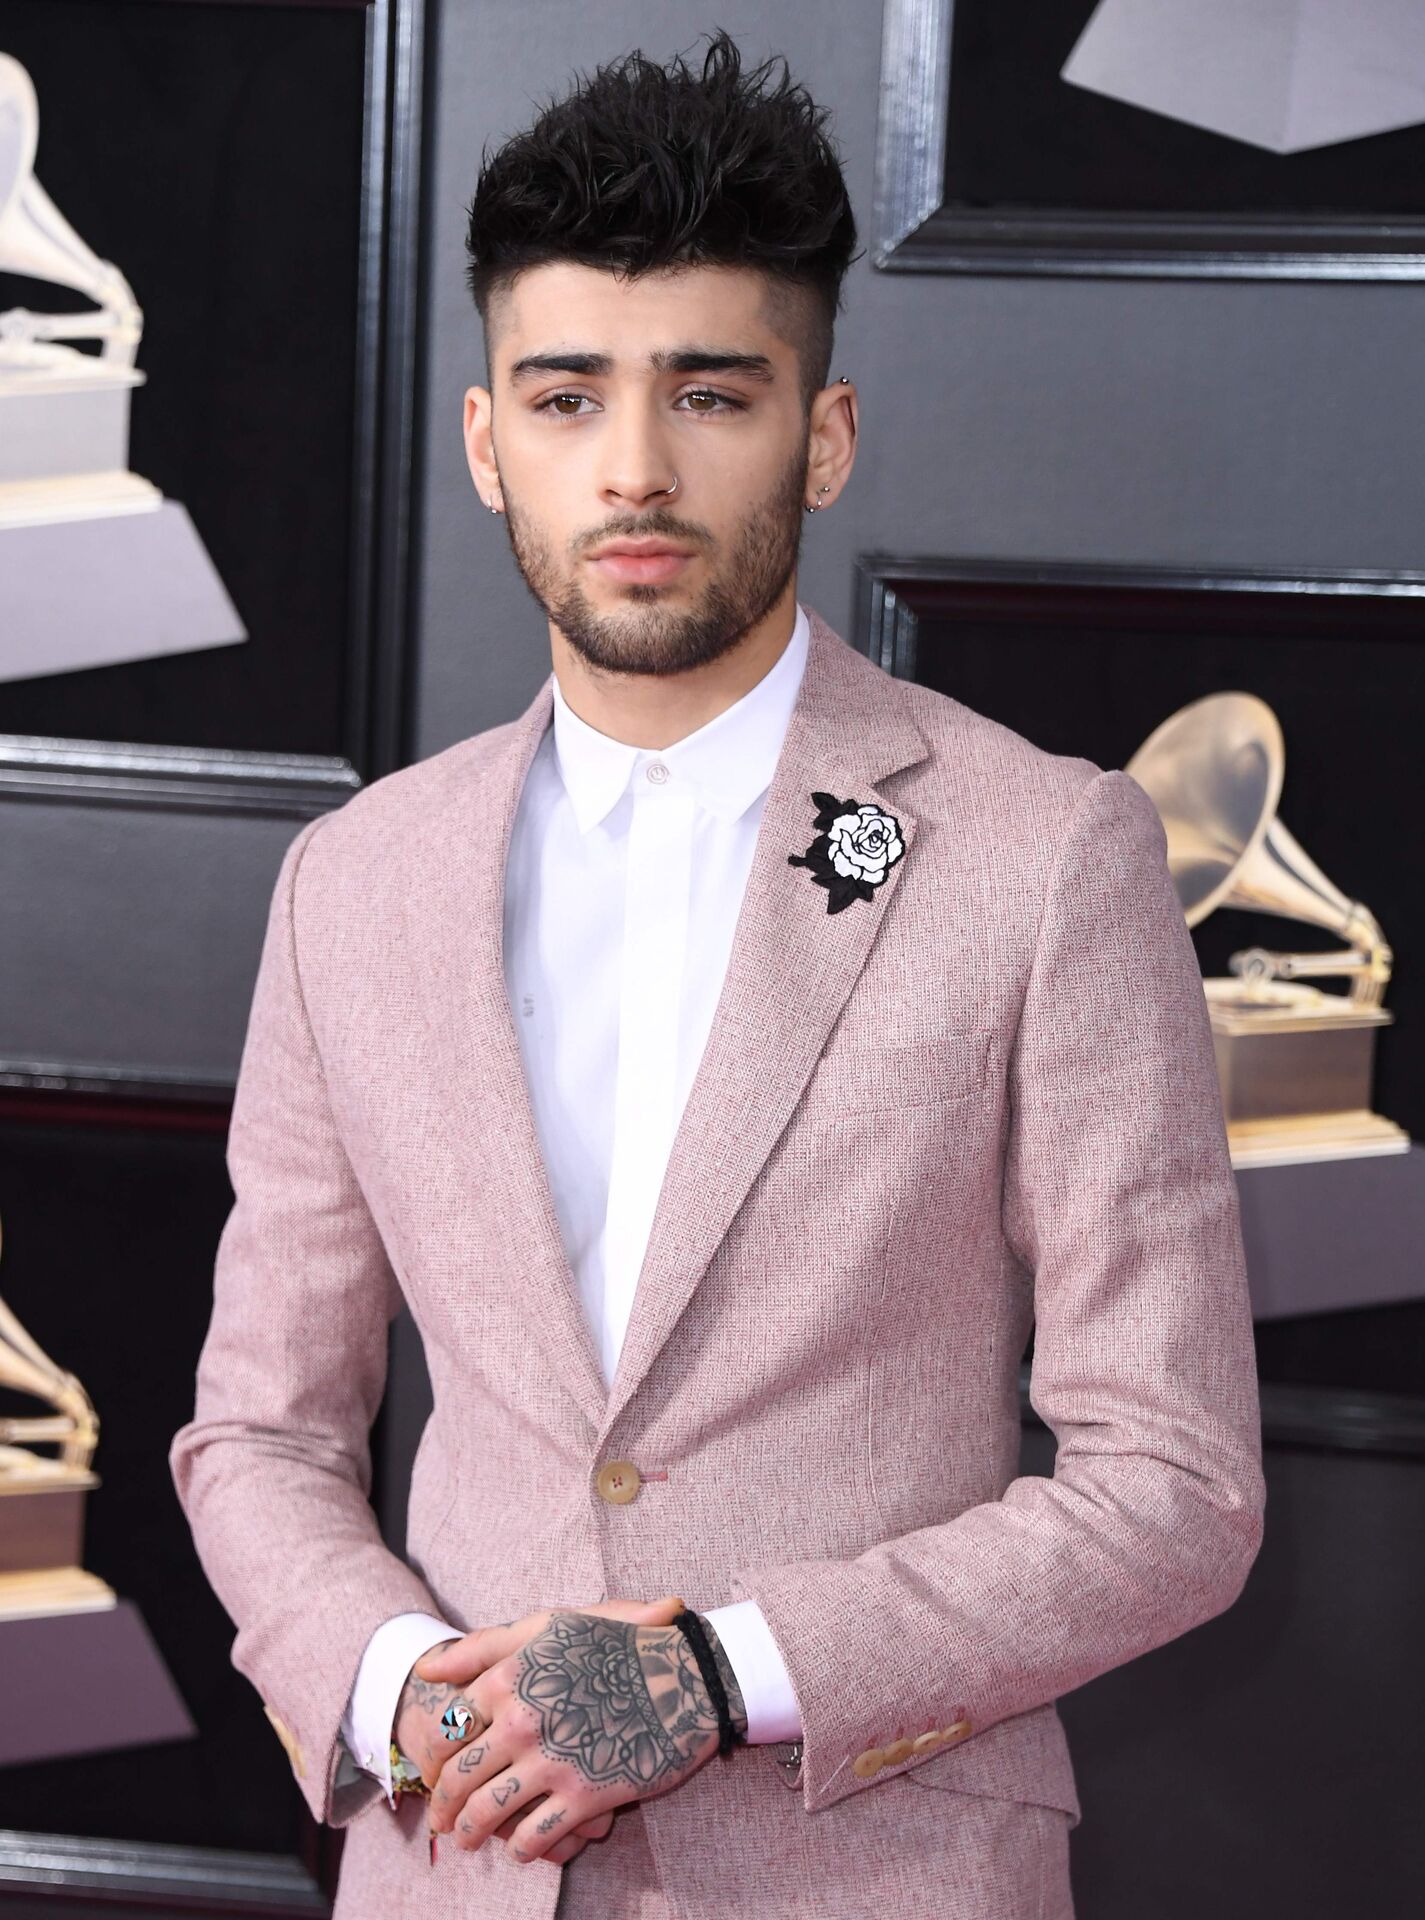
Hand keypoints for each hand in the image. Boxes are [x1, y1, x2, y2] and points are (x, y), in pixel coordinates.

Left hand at [421, 1608, 728, 1865]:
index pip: (451, 1729)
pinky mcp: (584, 1797)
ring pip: (487, 1813)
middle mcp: (522, 1721)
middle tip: (440, 1819)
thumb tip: (428, 1671)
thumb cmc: (613, 1646)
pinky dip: (521, 1849)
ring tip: (467, 1839)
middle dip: (444, 1805)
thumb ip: (485, 1648)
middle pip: (461, 1777)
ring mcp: (552, 1762)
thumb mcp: (548, 1627)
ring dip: (470, 1833)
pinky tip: (520, 1848)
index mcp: (509, 1679)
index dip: (438, 1756)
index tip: (437, 1771)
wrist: (684, 1676)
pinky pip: (534, 1837)